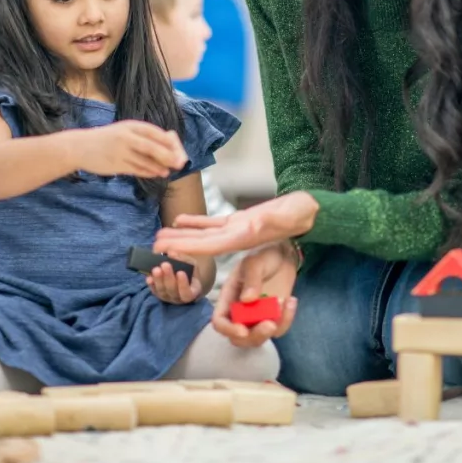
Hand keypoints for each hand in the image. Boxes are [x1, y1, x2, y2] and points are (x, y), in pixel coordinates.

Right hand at [72, 120, 187, 178]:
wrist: (80, 147)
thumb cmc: (106, 139)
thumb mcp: (123, 131)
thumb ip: (142, 135)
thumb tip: (168, 142)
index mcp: (130, 126)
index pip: (154, 132)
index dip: (168, 141)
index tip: (178, 148)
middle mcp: (126, 137)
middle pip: (152, 147)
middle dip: (168, 156)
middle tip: (179, 162)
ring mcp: (120, 151)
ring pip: (145, 160)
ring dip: (159, 166)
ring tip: (168, 171)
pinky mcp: (116, 165)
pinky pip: (136, 169)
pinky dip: (148, 172)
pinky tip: (156, 174)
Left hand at [146, 254, 204, 303]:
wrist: (184, 278)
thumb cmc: (189, 271)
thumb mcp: (191, 265)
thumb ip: (183, 259)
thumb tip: (172, 253)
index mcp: (191, 292)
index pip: (187, 293)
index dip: (183, 284)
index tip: (180, 272)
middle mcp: (179, 297)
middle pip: (172, 290)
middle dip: (168, 277)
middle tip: (165, 264)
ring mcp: (167, 297)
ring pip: (162, 290)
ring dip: (158, 279)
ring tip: (156, 269)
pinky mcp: (158, 294)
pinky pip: (153, 290)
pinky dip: (151, 284)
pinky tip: (149, 277)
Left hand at [154, 191, 318, 255]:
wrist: (309, 212)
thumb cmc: (300, 214)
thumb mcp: (287, 216)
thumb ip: (271, 221)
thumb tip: (253, 225)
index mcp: (244, 239)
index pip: (209, 246)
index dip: (187, 249)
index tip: (167, 250)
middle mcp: (237, 238)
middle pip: (201, 244)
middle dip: (177, 246)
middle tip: (152, 247)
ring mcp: (237, 231)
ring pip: (203, 235)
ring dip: (182, 236)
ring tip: (160, 235)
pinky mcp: (239, 221)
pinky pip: (213, 223)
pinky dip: (196, 222)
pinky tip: (180, 220)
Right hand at [211, 243, 298, 347]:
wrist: (283, 255)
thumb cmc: (263, 255)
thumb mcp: (255, 262)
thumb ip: (251, 279)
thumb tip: (247, 300)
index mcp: (228, 298)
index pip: (219, 321)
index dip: (228, 329)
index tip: (243, 330)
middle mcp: (240, 312)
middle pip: (239, 338)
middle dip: (255, 336)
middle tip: (271, 324)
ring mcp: (257, 317)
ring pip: (259, 338)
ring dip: (274, 328)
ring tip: (285, 303)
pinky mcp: (274, 318)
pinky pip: (278, 329)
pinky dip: (287, 320)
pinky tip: (291, 300)